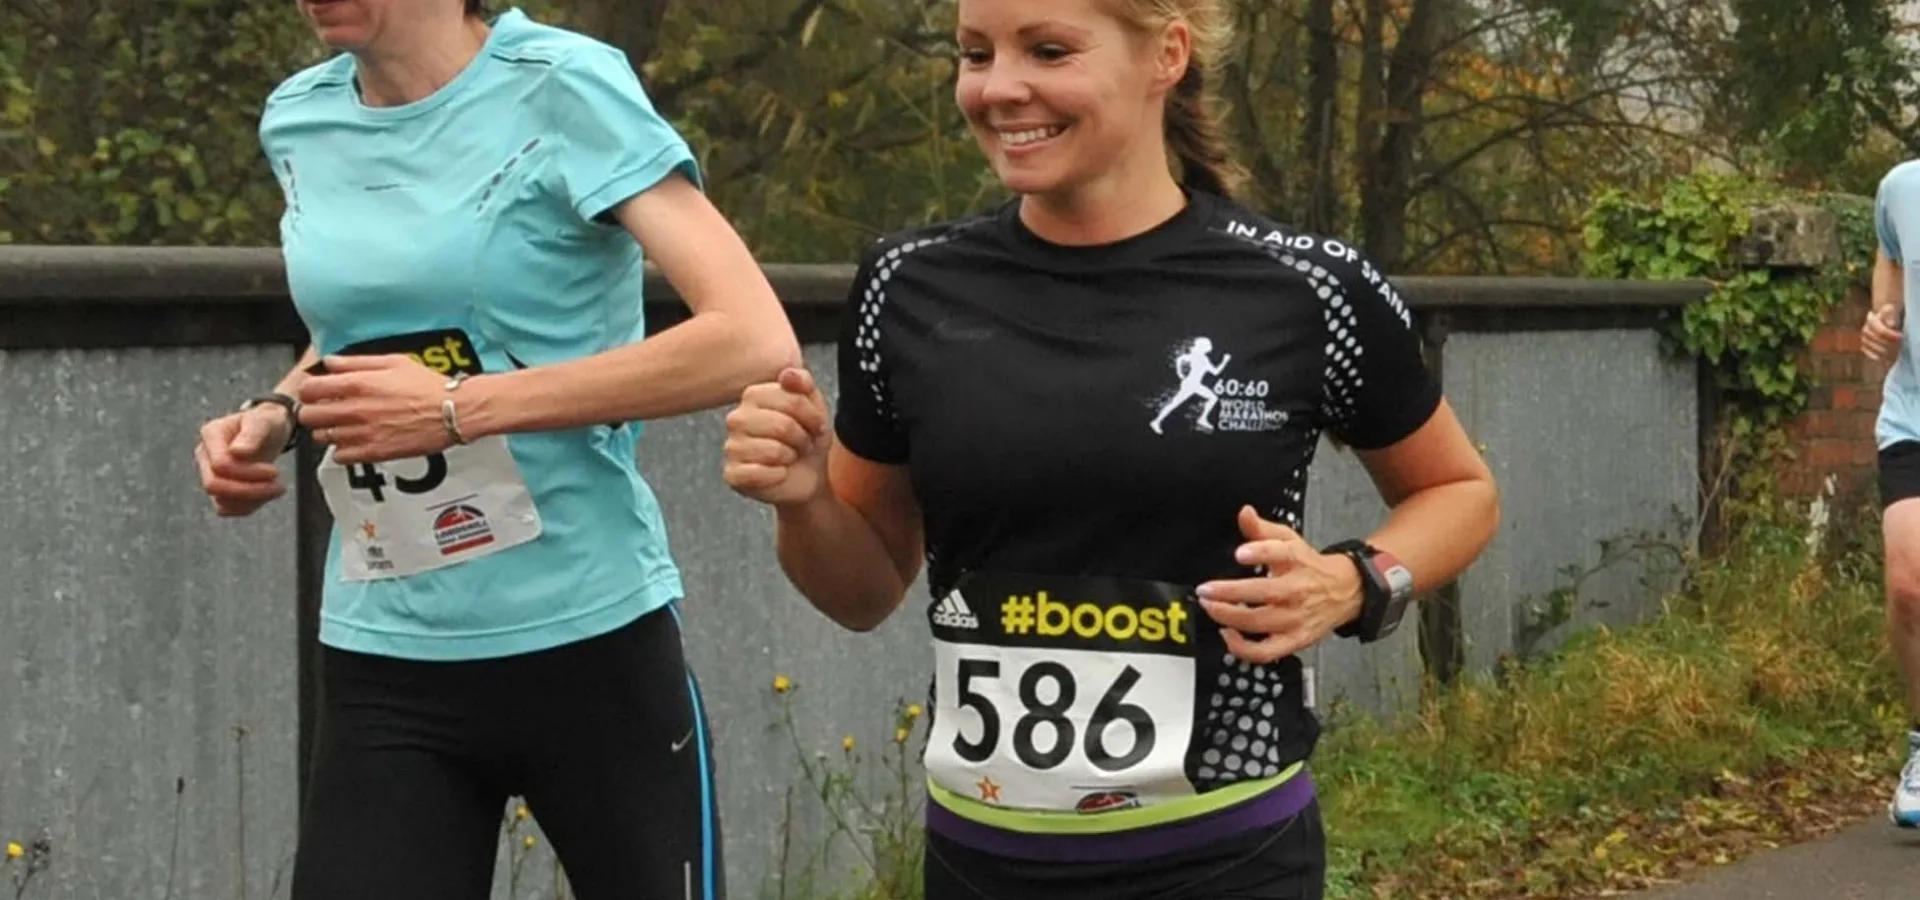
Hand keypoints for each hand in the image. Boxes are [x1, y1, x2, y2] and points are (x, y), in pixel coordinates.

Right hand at [195, 406, 289, 516]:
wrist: (269, 430)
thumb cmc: (266, 422)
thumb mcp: (264, 421)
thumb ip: (252, 433)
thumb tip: (238, 452)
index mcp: (212, 434)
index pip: (220, 465)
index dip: (248, 473)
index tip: (275, 471)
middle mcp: (205, 454)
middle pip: (214, 485)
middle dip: (250, 490)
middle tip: (280, 486)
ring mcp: (208, 473)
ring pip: (220, 500)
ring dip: (252, 500)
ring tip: (277, 488)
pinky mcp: (218, 489)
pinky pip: (226, 508)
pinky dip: (249, 506)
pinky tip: (266, 494)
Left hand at [298, 355, 455, 464]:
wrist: (453, 412)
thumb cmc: (428, 386)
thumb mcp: (393, 362)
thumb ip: (356, 361)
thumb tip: (331, 362)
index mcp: (358, 384)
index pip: (309, 389)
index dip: (309, 390)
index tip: (316, 392)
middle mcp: (356, 409)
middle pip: (309, 415)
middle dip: (313, 411)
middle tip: (324, 410)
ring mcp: (363, 433)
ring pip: (322, 437)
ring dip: (327, 431)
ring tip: (341, 426)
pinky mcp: (374, 453)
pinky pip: (340, 456)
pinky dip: (341, 450)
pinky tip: (353, 441)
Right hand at [723, 367, 830, 506]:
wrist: (808, 475)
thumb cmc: (806, 437)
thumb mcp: (814, 404)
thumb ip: (803, 382)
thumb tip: (787, 374)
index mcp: (753, 396)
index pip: (791, 399)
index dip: (811, 416)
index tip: (816, 424)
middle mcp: (737, 418)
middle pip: (783, 425)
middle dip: (802, 438)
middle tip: (803, 443)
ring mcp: (731, 447)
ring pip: (773, 451)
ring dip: (791, 457)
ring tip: (790, 456)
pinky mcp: (732, 474)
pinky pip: (760, 474)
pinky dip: (778, 476)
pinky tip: (777, 473)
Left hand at [1195, 506, 1364, 663]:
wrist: (1345, 591)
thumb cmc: (1310, 566)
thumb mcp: (1288, 540)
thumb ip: (1262, 529)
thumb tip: (1244, 513)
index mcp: (1297, 561)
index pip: (1281, 553)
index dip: (1259, 552)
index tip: (1239, 554)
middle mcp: (1297, 590)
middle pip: (1263, 593)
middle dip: (1228, 593)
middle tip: (1205, 590)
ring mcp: (1296, 618)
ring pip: (1259, 623)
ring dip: (1228, 616)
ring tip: (1210, 606)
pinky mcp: (1294, 640)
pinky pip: (1265, 652)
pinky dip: (1242, 648)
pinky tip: (1227, 634)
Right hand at [1865, 306, 1903, 362]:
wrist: (1882, 319)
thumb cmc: (1889, 316)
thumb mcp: (1891, 312)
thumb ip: (1891, 316)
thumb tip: (1891, 324)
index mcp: (1872, 320)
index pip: (1881, 330)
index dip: (1891, 335)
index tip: (1901, 337)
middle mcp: (1865, 329)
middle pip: (1877, 340)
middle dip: (1889, 343)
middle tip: (1899, 345)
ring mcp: (1864, 338)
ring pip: (1872, 346)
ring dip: (1884, 350)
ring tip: (1894, 352)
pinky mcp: (1864, 346)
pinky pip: (1868, 352)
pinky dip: (1875, 356)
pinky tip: (1883, 358)